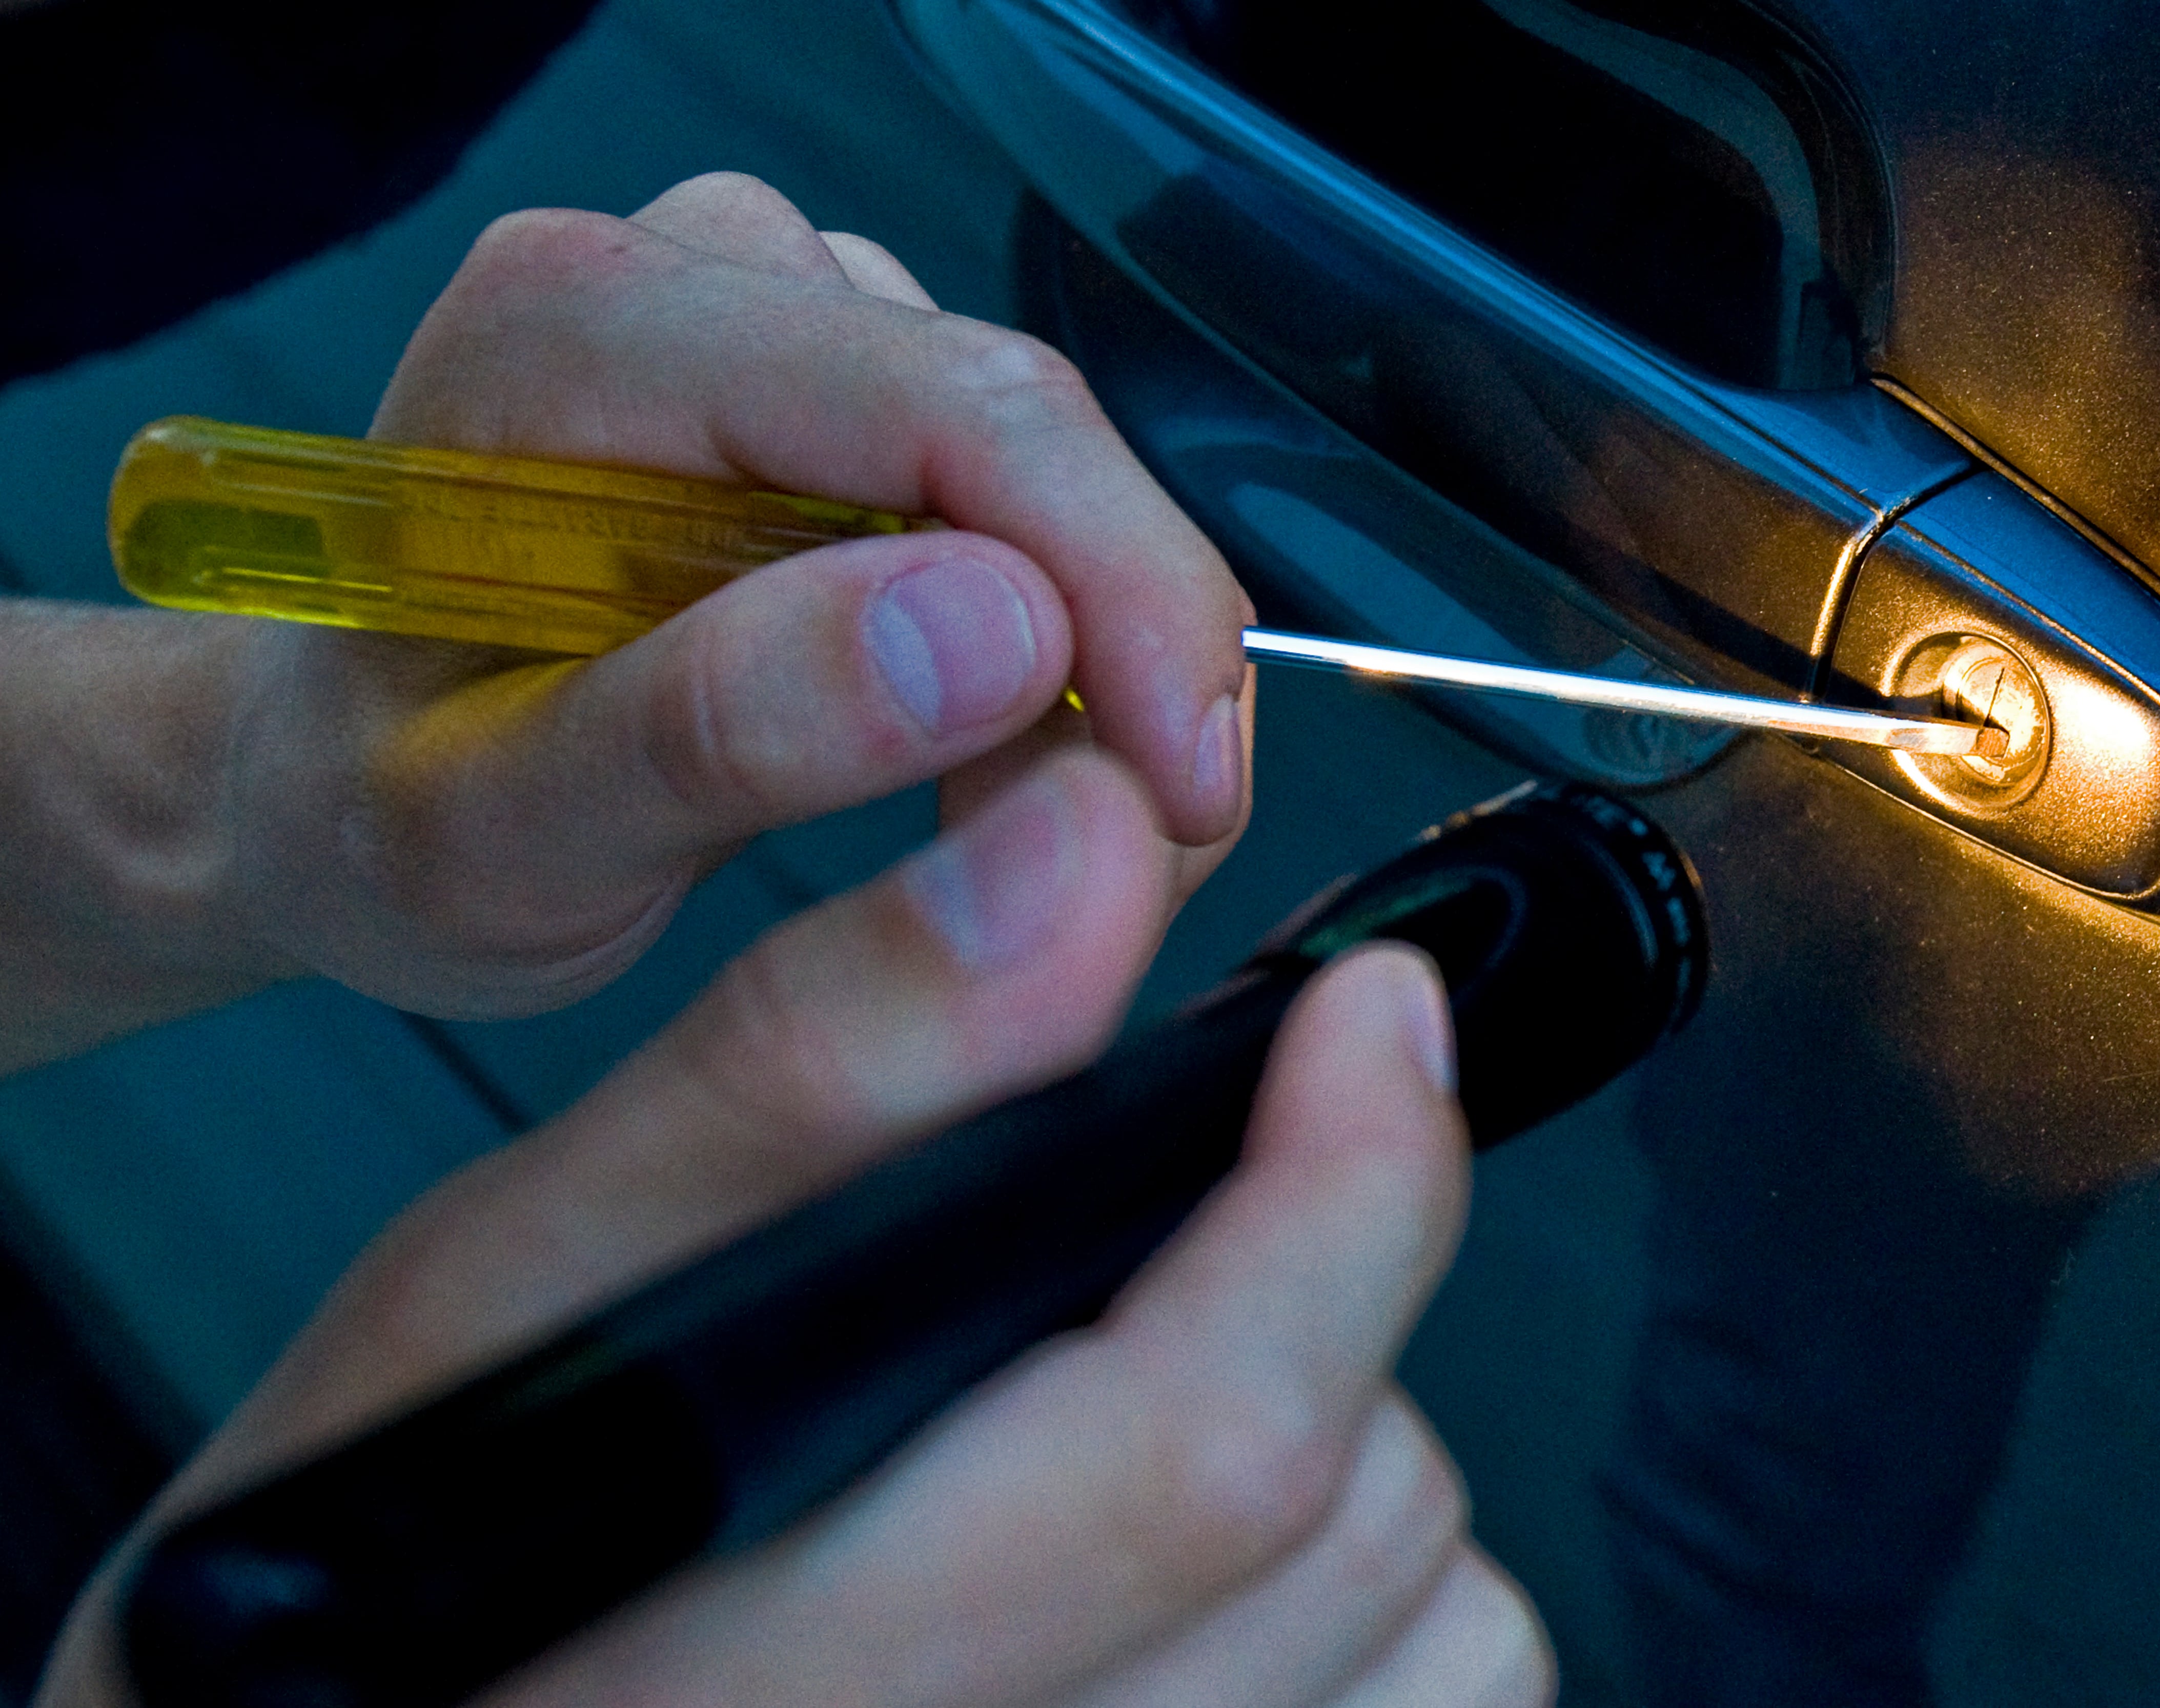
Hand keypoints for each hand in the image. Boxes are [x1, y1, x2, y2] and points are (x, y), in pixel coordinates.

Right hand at [38, 750, 1551, 1707]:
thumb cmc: (366, 1587)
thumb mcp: (496, 1299)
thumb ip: (798, 1085)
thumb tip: (1078, 867)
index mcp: (764, 1679)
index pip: (1212, 1443)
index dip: (1350, 1190)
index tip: (1370, 1015)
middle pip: (1355, 1523)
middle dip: (1329, 1289)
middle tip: (1208, 1197)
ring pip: (1431, 1637)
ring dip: (1355, 1458)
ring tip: (1148, 1399)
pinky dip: (1372, 1607)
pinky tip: (1191, 1560)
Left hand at [221, 171, 1249, 1018]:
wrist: (327, 793)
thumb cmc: (377, 816)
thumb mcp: (501, 837)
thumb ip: (716, 729)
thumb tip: (1000, 626)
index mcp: (578, 338)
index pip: (948, 410)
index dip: (1118, 591)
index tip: (1186, 791)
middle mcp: (691, 276)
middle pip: (1023, 428)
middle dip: (1129, 647)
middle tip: (1143, 850)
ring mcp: (778, 322)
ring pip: (1047, 476)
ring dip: (1091, 663)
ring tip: (1008, 826)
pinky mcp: (838, 398)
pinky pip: (1026, 509)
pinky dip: (1056, 650)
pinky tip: (994, 753)